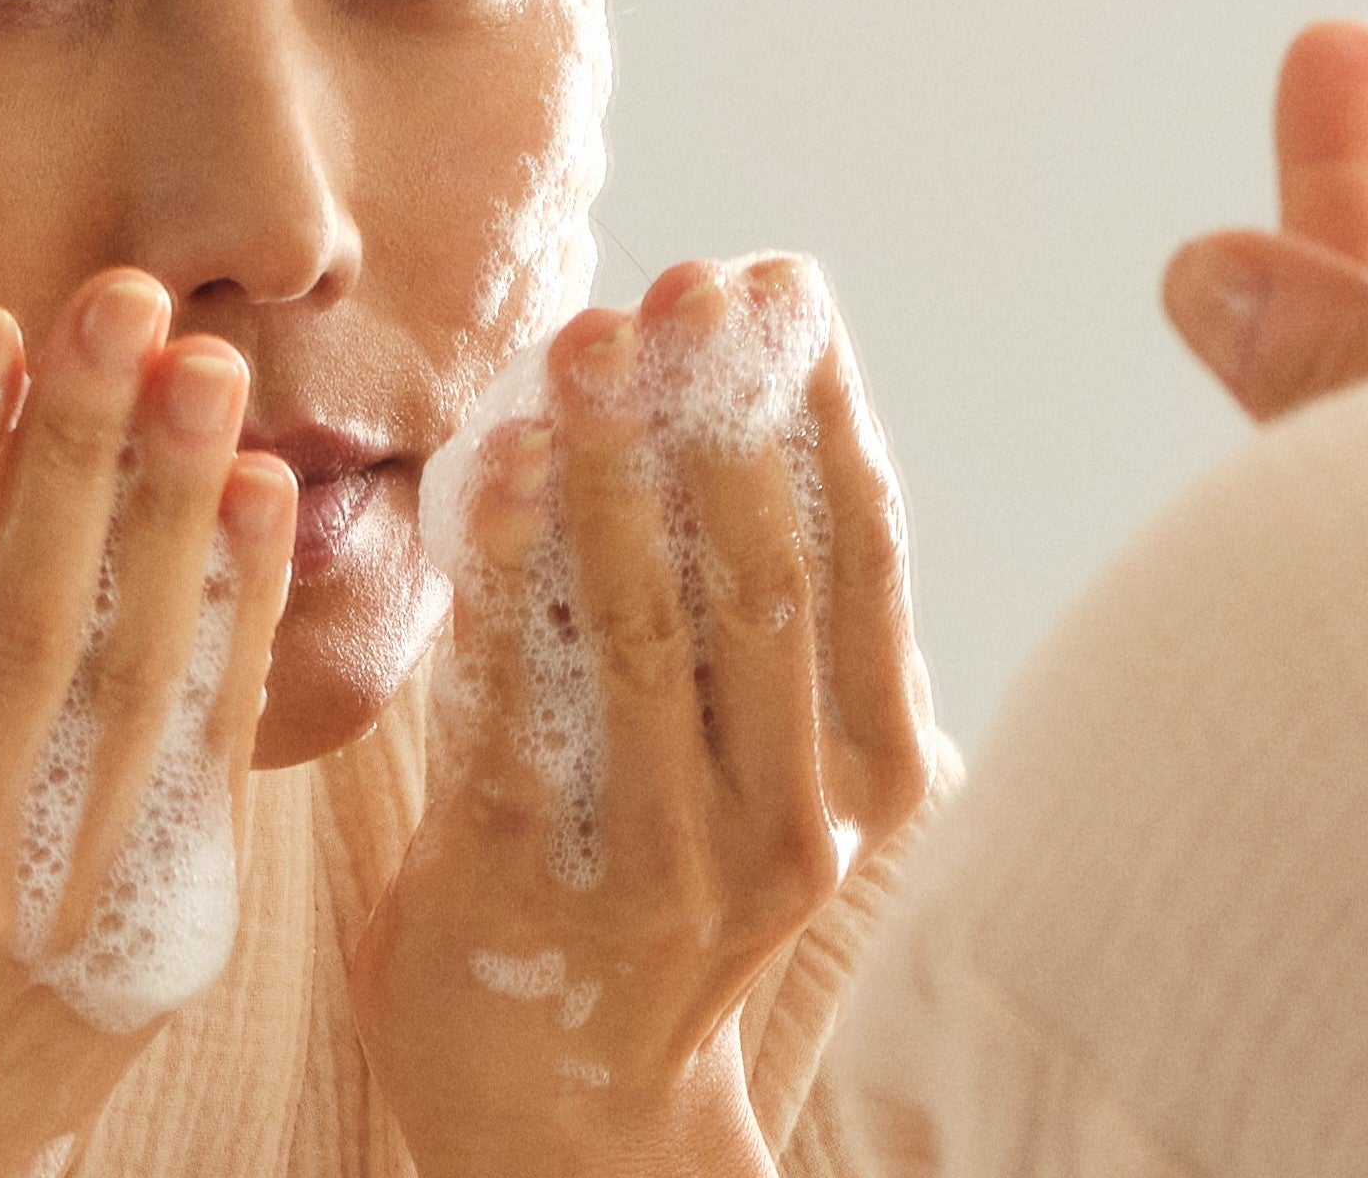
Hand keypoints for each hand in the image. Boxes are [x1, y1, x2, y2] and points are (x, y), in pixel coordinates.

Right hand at [0, 273, 308, 1177]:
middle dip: (74, 454)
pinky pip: (212, 753)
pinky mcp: (159, 927)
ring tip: (209, 369)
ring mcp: (51, 902)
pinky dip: (243, 619)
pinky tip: (261, 501)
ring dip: (175, 513)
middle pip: (17, 628)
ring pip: (129, 681)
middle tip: (123, 301)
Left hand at [344, 256, 928, 1176]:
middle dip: (721, 410)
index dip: (822, 403)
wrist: (566, 1112)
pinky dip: (514, 580)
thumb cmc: (645, 893)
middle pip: (768, 573)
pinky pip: (524, 710)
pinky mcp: (538, 891)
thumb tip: (746, 398)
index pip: (861, 554)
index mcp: (869, 769)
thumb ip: (755, 628)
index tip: (778, 274)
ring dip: (619, 470)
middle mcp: (798, 816)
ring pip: (656, 632)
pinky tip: (498, 471)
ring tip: (586, 335)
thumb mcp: (747, 764)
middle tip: (678, 277)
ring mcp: (676, 864)